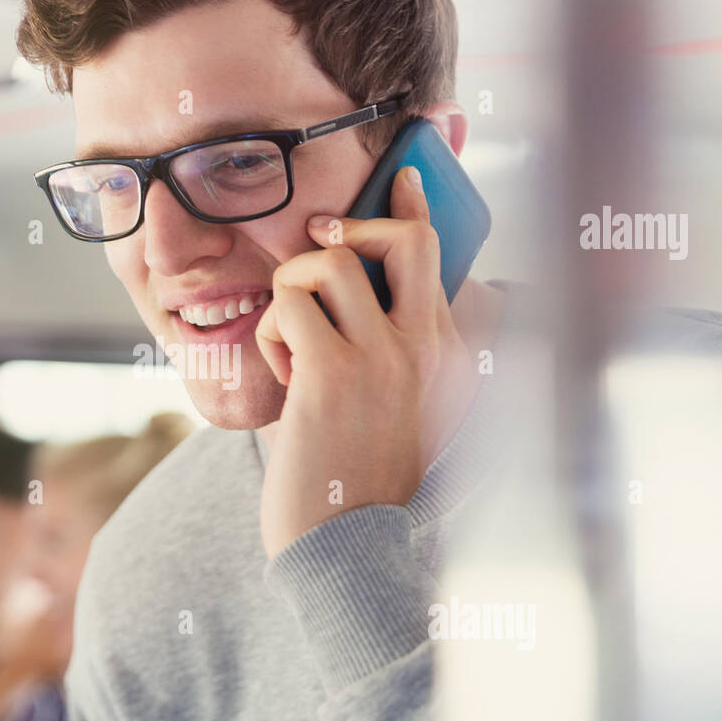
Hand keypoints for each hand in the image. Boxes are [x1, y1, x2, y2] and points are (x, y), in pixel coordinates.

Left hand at [253, 164, 474, 557]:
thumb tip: (353, 285)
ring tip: (294, 342)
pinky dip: (272, 332)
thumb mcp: (397, 409)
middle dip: (354, 227)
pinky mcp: (333, 373)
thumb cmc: (355, 475)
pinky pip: (287, 305)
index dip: (416, 207)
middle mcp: (429, 349)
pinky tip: (283, 374)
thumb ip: (396, 349)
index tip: (402, 174)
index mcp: (449, 356)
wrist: (341, 547)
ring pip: (328, 262)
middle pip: (404, 238)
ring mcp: (385, 359)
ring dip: (293, 291)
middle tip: (321, 246)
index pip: (440, 258)